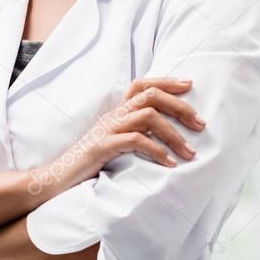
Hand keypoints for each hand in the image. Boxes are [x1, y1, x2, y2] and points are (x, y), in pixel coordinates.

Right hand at [30, 77, 205, 197]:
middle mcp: (112, 116)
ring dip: (174, 134)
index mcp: (116, 113)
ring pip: (147, 116)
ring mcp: (106, 130)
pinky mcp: (102, 146)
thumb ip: (133, 134)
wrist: (58, 179)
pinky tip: (170, 164)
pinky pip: (135, 140)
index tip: (190, 85)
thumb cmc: (90, 165)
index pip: (141, 85)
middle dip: (180, 107)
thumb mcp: (114, 144)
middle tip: (201, 124)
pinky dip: (157, 151)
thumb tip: (166, 135)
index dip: (166, 81)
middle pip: (150, 96)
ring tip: (190, 152)